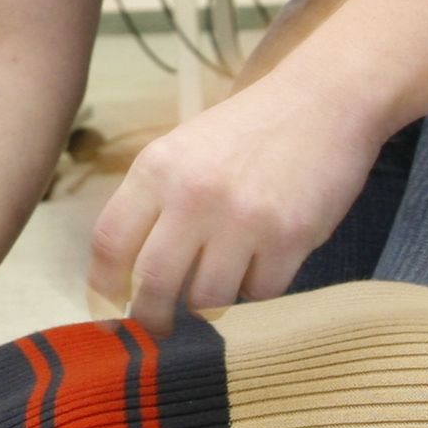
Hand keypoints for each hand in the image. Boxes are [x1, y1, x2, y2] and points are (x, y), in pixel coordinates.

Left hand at [86, 68, 384, 330]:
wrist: (324, 101)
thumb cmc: (247, 131)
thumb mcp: (183, 151)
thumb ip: (154, 204)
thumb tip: (126, 275)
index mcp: (157, 169)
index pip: (110, 243)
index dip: (103, 287)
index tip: (110, 310)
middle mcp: (194, 195)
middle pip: (153, 284)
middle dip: (152, 317)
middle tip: (159, 326)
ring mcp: (243, 219)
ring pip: (207, 298)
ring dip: (211, 301)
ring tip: (221, 279)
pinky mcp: (289, 238)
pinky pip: (260, 292)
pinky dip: (258, 288)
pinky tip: (263, 260)